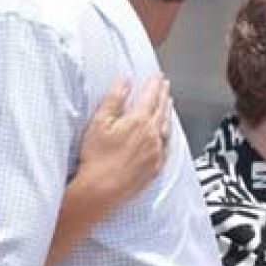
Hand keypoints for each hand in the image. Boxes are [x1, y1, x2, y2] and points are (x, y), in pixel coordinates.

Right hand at [73, 77, 171, 206]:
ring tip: (168, 104)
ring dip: (168, 112)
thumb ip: (115, 99)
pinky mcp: (155, 167)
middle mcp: (152, 135)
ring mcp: (156, 152)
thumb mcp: (99, 122)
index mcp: (138, 121)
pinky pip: (168, 145)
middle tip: (165, 85)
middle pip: (161, 109)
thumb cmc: (96, 157)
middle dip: (163, 95)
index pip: (150, 96)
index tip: (157, 76)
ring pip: (167, 126)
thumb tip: (125, 81)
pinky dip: (168, 134)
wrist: (101, 189)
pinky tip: (166, 133)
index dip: (154, 84)